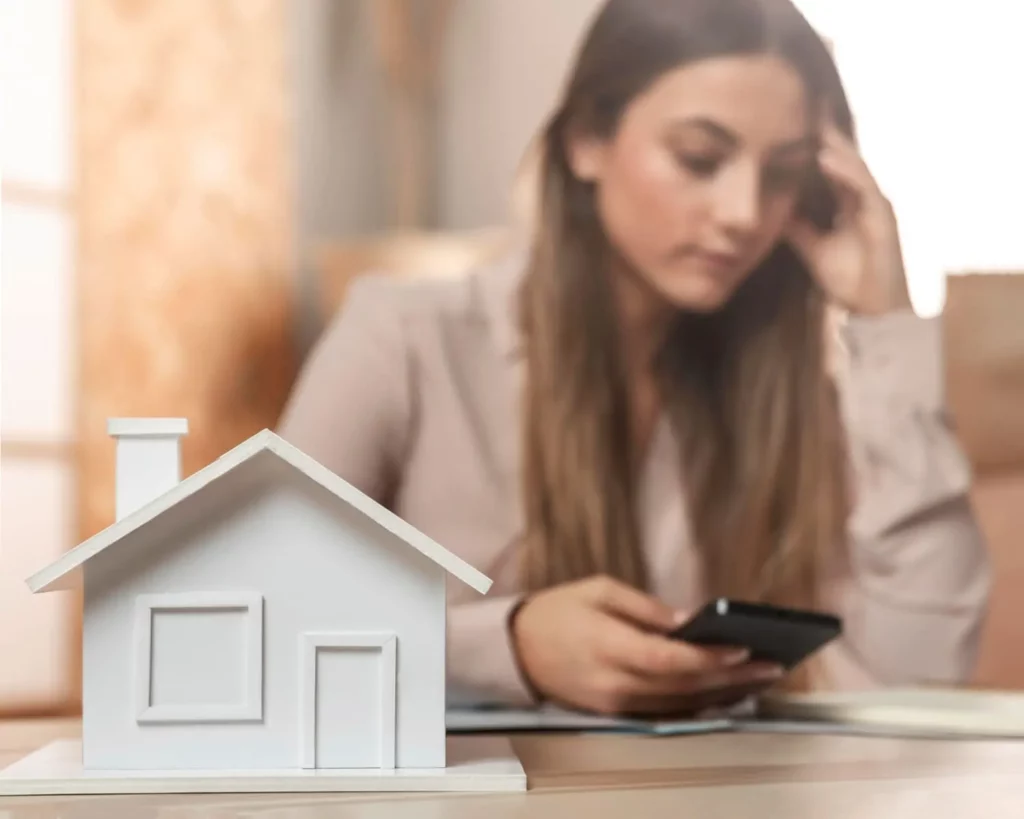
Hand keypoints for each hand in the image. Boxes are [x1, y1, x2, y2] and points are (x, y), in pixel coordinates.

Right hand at [510, 576, 784, 715]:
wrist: (514, 649)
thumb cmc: (557, 610)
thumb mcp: (600, 590)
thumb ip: (647, 609)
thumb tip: (691, 622)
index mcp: (609, 647)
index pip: (669, 660)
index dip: (709, 656)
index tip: (744, 646)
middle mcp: (615, 684)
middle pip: (683, 687)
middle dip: (731, 677)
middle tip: (771, 664)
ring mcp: (616, 704)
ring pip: (680, 705)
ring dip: (722, 694)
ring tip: (758, 678)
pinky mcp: (616, 713)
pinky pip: (666, 712)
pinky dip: (699, 704)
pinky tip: (724, 693)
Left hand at [787, 121, 911, 315]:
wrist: (873, 310)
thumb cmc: (849, 279)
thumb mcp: (813, 247)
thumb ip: (797, 226)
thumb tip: (771, 209)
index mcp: (848, 201)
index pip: (830, 163)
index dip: (813, 140)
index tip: (791, 116)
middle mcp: (864, 197)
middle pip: (843, 155)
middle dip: (826, 129)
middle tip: (805, 100)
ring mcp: (876, 205)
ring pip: (853, 165)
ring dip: (831, 144)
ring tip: (810, 122)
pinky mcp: (883, 218)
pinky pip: (863, 188)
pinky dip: (844, 172)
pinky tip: (825, 159)